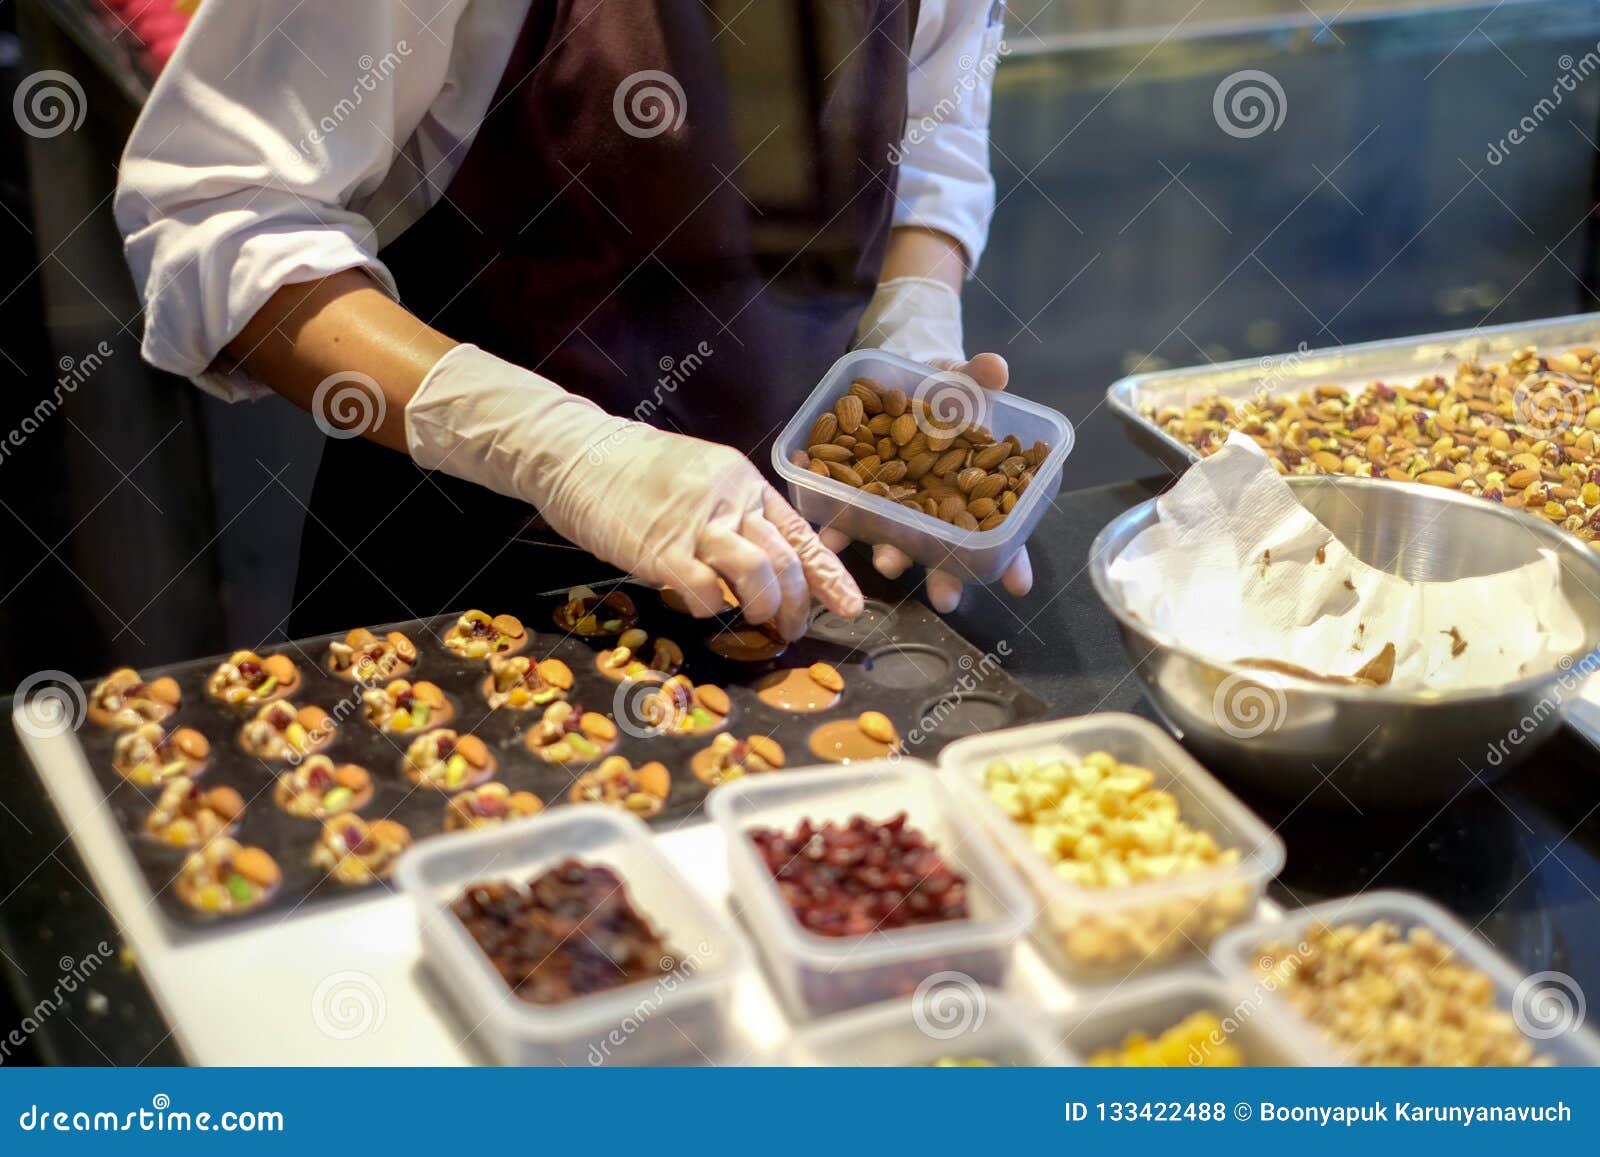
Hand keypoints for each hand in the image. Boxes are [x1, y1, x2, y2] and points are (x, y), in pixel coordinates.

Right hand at [405, 345, 861, 638]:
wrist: (575, 452)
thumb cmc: (633, 469)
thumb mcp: (697, 476)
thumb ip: (730, 512)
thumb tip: (757, 560)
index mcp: (742, 480)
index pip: (798, 532)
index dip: (828, 573)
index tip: (851, 605)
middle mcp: (728, 498)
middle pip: (784, 559)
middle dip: (800, 603)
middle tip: (795, 629)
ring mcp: (695, 523)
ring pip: (757, 573)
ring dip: (765, 607)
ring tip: (760, 622)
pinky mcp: (660, 549)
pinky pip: (703, 589)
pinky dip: (712, 607)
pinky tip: (705, 608)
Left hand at [818, 352, 1032, 612]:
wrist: (897, 383)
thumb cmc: (943, 389)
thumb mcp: (961, 378)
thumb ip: (977, 377)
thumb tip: (994, 367)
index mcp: (972, 489)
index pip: (999, 533)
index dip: (1012, 560)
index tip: (1019, 585)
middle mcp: (935, 508)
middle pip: (945, 551)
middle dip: (944, 576)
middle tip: (945, 596)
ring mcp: (896, 506)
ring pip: (897, 541)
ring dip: (892, 555)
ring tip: (887, 561)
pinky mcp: (857, 494)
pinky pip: (846, 516)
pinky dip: (836, 527)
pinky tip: (828, 533)